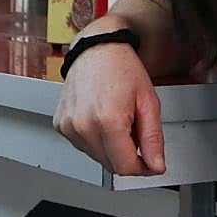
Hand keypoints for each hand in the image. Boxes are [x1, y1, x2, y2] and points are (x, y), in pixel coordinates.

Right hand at [53, 43, 165, 175]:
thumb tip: (156, 165)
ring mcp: (69, 127)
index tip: (150, 161)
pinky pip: (83, 146)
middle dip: (128, 155)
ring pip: (97, 158)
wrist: (97, 48)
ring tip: (118, 120)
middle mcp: (83, 126)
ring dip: (112, 148)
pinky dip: (96, 139)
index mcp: (108, 120)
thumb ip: (153, 138)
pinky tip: (101, 118)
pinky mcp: (61, 125)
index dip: (143, 168)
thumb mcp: (149, 102)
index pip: (125, 168)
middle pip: (111, 166)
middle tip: (135, 129)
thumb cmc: (122, 68)